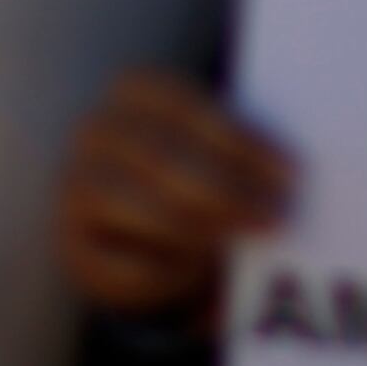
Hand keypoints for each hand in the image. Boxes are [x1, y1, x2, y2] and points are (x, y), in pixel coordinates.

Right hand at [57, 68, 297, 318]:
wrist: (131, 227)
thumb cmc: (189, 176)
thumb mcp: (211, 151)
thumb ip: (239, 156)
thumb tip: (289, 181)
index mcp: (132, 91)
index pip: (190, 113)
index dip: (242, 145)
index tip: (291, 176)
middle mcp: (95, 133)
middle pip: (167, 161)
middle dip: (228, 194)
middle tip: (274, 220)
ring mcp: (75, 191)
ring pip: (144, 212)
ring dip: (204, 233)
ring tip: (246, 246)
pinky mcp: (75, 251)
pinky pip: (128, 268)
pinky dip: (173, 274)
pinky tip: (204, 273)